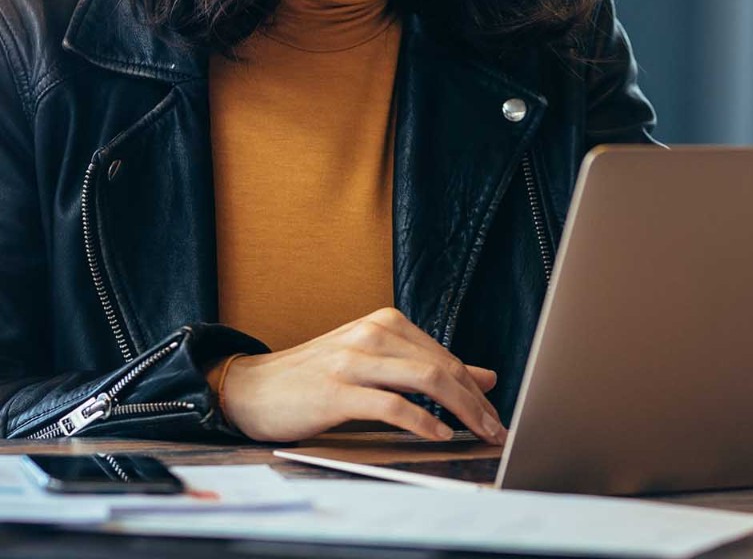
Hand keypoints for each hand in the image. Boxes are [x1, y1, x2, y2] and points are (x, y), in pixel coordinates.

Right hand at [215, 307, 506, 444]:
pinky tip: (438, 434)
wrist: (250, 387)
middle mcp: (374, 334)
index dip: (476, 388)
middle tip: (497, 429)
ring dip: (461, 410)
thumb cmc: (315, 378)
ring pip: (426, 380)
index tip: (495, 414)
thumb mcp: (375, 363)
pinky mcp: (337, 390)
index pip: (446, 356)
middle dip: (476, 402)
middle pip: (443, 367)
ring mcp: (354, 360)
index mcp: (386, 323)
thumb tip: (485, 377)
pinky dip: (422, 421)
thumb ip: (426, 367)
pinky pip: (392, 405)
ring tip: (478, 433)